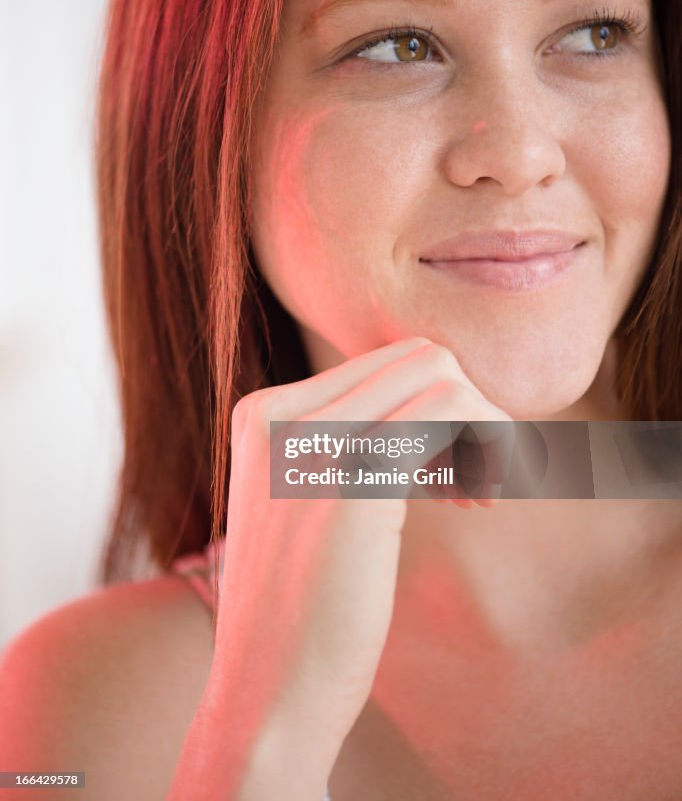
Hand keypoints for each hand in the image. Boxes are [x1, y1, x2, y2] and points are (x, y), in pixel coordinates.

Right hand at [207, 337, 510, 790]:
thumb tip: (435, 396)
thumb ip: (344, 444)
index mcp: (263, 414)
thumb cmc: (300, 608)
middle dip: (469, 413)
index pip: (384, 365)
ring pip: (441, 377)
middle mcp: (279, 414)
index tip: (455, 476)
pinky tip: (478, 507)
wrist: (265, 698)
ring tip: (480, 499)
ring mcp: (310, 444)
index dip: (438, 413)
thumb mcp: (305, 505)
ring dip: (484, 432)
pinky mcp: (349, 484)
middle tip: (477, 487)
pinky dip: (486, 451)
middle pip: (418, 359)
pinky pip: (448, 415)